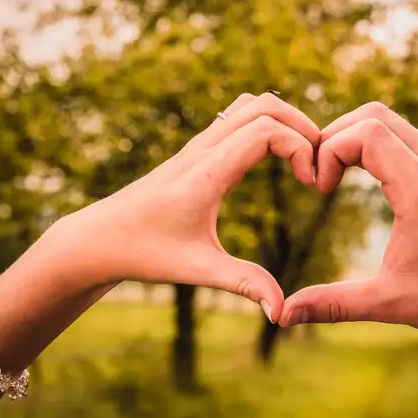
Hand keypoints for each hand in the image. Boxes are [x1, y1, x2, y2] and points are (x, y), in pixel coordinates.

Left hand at [55, 92, 319, 322]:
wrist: (99, 238)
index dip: (300, 147)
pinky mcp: (196, 150)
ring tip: (304, 158)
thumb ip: (244, 284)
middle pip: (263, 104)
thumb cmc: (145, 253)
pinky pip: (237, 117)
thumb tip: (281, 313)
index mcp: (206, 173)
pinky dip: (267, 124)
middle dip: (301, 125)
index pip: (264, 130)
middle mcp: (203, 149)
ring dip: (284, 121)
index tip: (311, 184)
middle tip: (319, 164)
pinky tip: (277, 160)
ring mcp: (198, 145)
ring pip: (250, 104)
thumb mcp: (197, 270)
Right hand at [280, 103, 417, 348]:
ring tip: (335, 175)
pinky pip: (406, 138)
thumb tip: (284, 315)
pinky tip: (363, 179)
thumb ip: (335, 304)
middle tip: (319, 174)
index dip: (329, 150)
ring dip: (356, 137)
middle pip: (375, 114)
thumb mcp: (390, 303)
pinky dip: (377, 145)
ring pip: (392, 121)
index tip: (319, 189)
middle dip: (336, 135)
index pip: (365, 133)